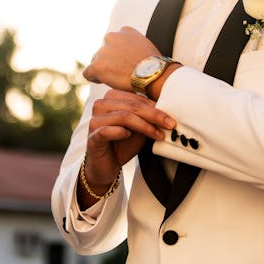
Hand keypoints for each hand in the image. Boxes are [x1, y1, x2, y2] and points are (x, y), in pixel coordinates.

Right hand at [78, 88, 175, 208]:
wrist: (108, 166)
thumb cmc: (124, 143)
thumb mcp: (140, 127)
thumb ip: (149, 116)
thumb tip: (170, 108)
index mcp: (112, 97)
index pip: (137, 98)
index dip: (155, 107)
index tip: (171, 118)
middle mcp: (101, 104)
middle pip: (132, 105)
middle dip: (154, 115)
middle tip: (170, 124)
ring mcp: (95, 120)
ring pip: (124, 116)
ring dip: (144, 126)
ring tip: (158, 134)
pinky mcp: (92, 136)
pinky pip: (108, 130)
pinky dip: (121, 132)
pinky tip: (129, 135)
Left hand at [83, 26, 159, 89]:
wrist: (153, 75)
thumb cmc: (153, 65)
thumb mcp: (145, 45)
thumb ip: (133, 45)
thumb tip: (129, 54)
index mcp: (124, 31)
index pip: (114, 41)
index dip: (118, 53)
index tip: (124, 62)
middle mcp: (111, 37)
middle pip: (104, 51)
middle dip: (109, 61)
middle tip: (121, 72)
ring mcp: (103, 51)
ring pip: (96, 62)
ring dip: (104, 70)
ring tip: (117, 78)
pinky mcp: (97, 66)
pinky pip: (88, 73)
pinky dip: (95, 78)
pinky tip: (105, 82)